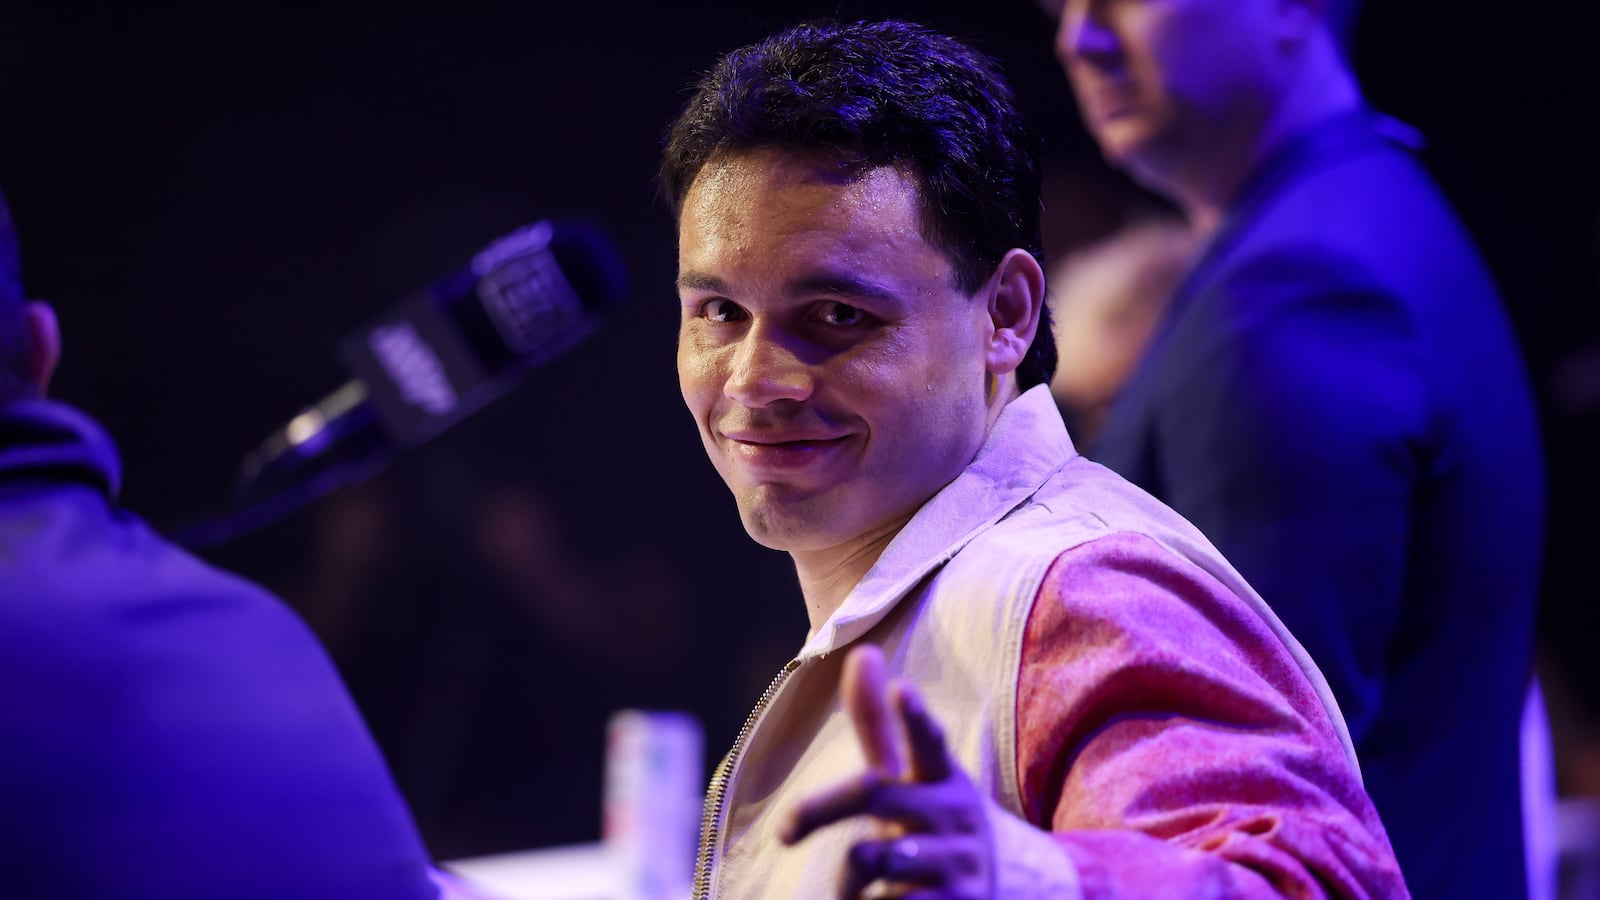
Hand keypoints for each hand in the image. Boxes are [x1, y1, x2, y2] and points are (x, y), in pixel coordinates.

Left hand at [780, 645, 994, 898]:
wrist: (1013, 888)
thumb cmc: (934, 818)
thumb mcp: (912, 775)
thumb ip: (877, 722)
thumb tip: (862, 651)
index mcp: (941, 776)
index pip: (930, 740)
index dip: (916, 717)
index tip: (904, 690)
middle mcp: (952, 815)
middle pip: (875, 796)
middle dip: (820, 808)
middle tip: (784, 830)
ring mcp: (957, 864)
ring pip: (873, 858)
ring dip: (847, 877)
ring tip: (851, 887)